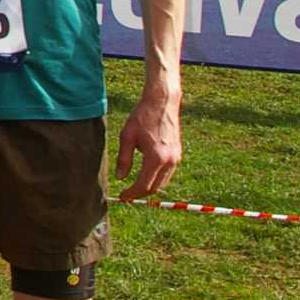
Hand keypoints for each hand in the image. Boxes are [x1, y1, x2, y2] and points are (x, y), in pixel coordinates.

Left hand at [115, 83, 181, 200]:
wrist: (162, 103)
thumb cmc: (141, 117)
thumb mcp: (127, 137)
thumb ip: (124, 159)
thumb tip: (121, 178)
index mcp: (155, 158)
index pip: (144, 185)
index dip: (133, 193)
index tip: (123, 197)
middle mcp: (169, 161)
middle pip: (155, 187)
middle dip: (141, 193)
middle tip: (128, 195)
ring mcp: (176, 158)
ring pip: (163, 182)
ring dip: (149, 187)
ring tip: (134, 188)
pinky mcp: (178, 154)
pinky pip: (168, 173)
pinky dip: (157, 178)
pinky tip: (146, 176)